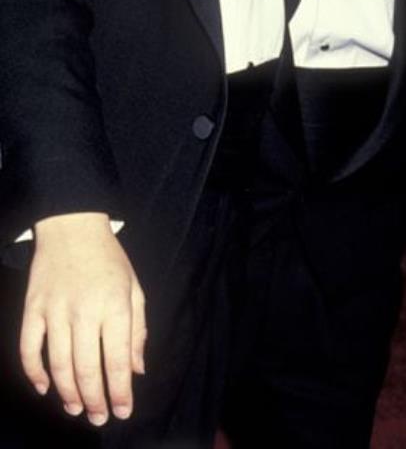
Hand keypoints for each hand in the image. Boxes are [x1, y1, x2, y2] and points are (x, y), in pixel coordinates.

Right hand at [20, 213, 145, 426]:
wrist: (73, 226)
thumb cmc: (109, 259)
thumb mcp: (133, 287)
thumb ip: (137, 330)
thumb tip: (136, 370)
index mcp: (115, 305)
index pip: (117, 360)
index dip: (120, 392)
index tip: (122, 411)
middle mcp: (85, 311)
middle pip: (87, 368)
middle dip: (94, 400)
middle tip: (98, 417)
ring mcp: (55, 310)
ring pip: (58, 364)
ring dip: (67, 392)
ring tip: (76, 408)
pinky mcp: (32, 308)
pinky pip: (28, 348)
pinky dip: (34, 372)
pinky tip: (44, 387)